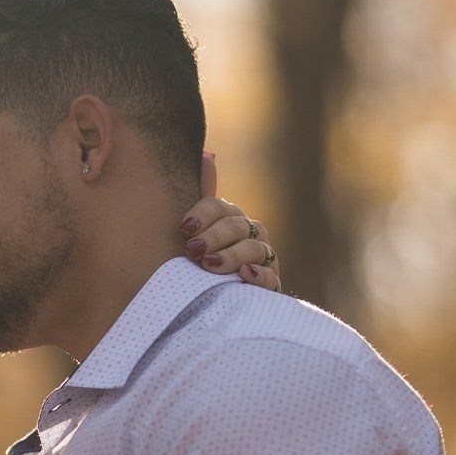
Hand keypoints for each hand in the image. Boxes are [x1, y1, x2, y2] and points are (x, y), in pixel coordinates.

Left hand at [181, 153, 280, 289]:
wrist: (212, 299)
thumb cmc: (202, 261)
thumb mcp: (196, 232)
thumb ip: (202, 198)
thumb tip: (206, 155)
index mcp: (229, 218)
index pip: (219, 208)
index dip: (203, 213)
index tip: (184, 227)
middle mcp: (251, 233)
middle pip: (236, 226)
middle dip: (214, 236)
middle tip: (193, 250)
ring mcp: (263, 258)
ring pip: (254, 249)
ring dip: (232, 255)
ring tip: (210, 264)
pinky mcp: (270, 284)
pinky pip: (270, 278)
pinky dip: (258, 275)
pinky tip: (243, 275)